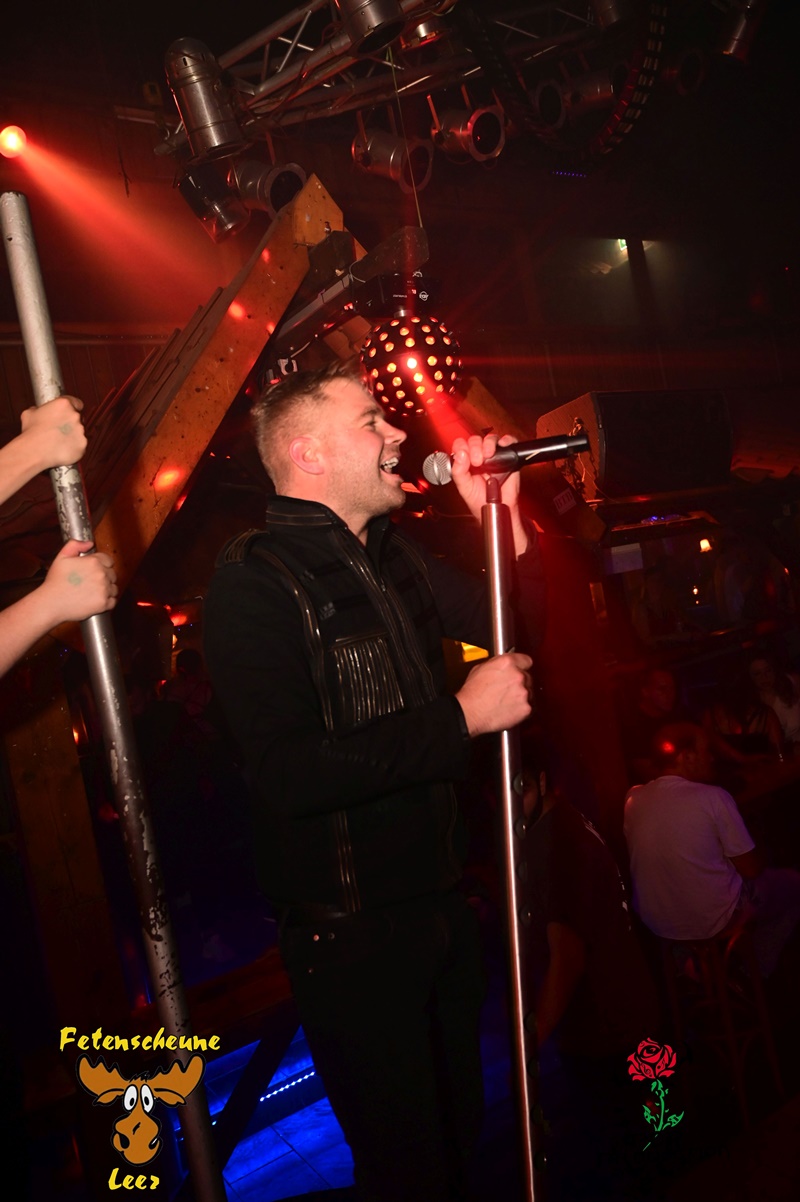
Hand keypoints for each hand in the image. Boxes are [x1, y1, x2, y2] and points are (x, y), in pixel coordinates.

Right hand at [19, 395, 87, 470]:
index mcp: (64, 404)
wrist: (34, 451)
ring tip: (58, 442)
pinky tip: (62, 449)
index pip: (77, 403)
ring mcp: (80, 431)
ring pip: (79, 433)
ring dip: (72, 436)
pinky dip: (73, 448)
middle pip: (78, 419)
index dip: (73, 408)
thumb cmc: (31, 432)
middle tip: (59, 430)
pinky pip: (80, 446)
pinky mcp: (82, 445)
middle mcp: (75, 416)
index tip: (69, 414)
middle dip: (70, 424)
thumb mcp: (29, 413)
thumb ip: (38, 409)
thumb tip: (37, 411)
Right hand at [40, 540, 117, 623]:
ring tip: (93, 592)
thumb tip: (90, 543)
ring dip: (107, 589)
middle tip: (92, 582)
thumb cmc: (55, 581)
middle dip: (104, 577)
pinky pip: (113, 601)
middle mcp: (102, 574)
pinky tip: (96, 600)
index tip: (94, 570)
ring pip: (114, 588)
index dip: (102, 564)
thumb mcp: (61, 557)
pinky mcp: (104, 603)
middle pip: (112, 574)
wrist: (51, 603)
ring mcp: (104, 589)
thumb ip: (75, 545)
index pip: (109, 560)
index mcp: (94, 562)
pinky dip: (107, 602)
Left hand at [449, 433, 527, 555]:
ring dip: (488, 444)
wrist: (498, 509)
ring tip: (488, 456)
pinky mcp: (508, 457)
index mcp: (466, 461)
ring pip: (490, 438)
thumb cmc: (481, 499)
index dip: (462, 447)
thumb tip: (460, 454)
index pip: (461, 445)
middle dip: (474, 447)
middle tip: (477, 462)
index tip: (465, 458)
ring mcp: (494, 455)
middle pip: (475, 439)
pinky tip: (502, 446)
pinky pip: (509, 442)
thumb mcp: (464, 487)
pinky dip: (507, 440)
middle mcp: (480, 455)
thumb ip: (458, 472)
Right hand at [455, 652, 532, 736]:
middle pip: (528, 677)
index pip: (526, 660)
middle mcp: (518, 676)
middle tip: (508, 689)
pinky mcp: (526, 708)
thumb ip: (497, 665)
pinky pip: (529, 707)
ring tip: (506, 701)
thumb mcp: (480, 668)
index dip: (522, 666)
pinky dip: (521, 709)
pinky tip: (509, 709)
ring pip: (529, 692)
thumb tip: (502, 666)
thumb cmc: (472, 693)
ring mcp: (524, 692)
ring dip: (521, 695)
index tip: (521, 669)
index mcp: (507, 663)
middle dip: (520, 682)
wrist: (470, 713)